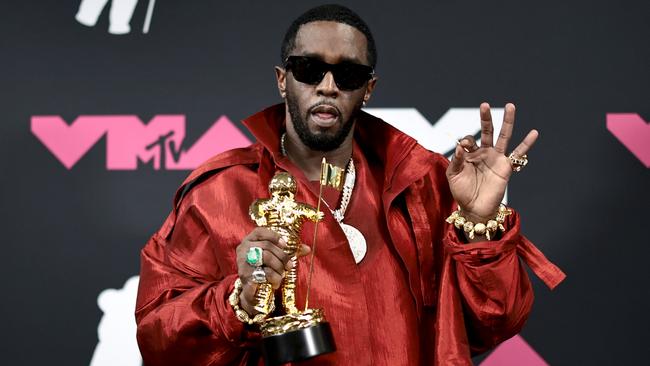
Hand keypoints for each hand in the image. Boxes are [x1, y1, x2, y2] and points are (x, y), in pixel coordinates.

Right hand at [234, 227, 310, 313]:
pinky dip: (273, 278)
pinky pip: (263, 272)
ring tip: (282, 274)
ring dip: (278, 267)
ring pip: (265, 257)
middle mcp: (243, 248)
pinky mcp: (244, 274)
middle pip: (266, 246)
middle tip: (290, 266)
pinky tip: (276, 283)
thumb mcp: (276, 258)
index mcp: (250, 240)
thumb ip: (291, 252)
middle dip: (282, 256)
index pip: (260, 231)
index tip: (285, 245)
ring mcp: (242, 260)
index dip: (274, 236)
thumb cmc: (265, 268)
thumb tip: (307, 248)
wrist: (253, 290)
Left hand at [446, 103, 537, 221]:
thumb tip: (459, 147)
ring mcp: (496, 158)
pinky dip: (527, 143)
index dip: (466, 140)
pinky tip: (534, 133)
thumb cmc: (462, 192)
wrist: (475, 208)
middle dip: (486, 118)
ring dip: (508, 121)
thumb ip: (455, 161)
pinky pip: (518, 154)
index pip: (469, 139)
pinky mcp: (506, 166)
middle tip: (484, 105)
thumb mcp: (453, 176)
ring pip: (504, 136)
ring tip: (510, 106)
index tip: (464, 146)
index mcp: (469, 153)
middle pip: (487, 131)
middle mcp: (484, 152)